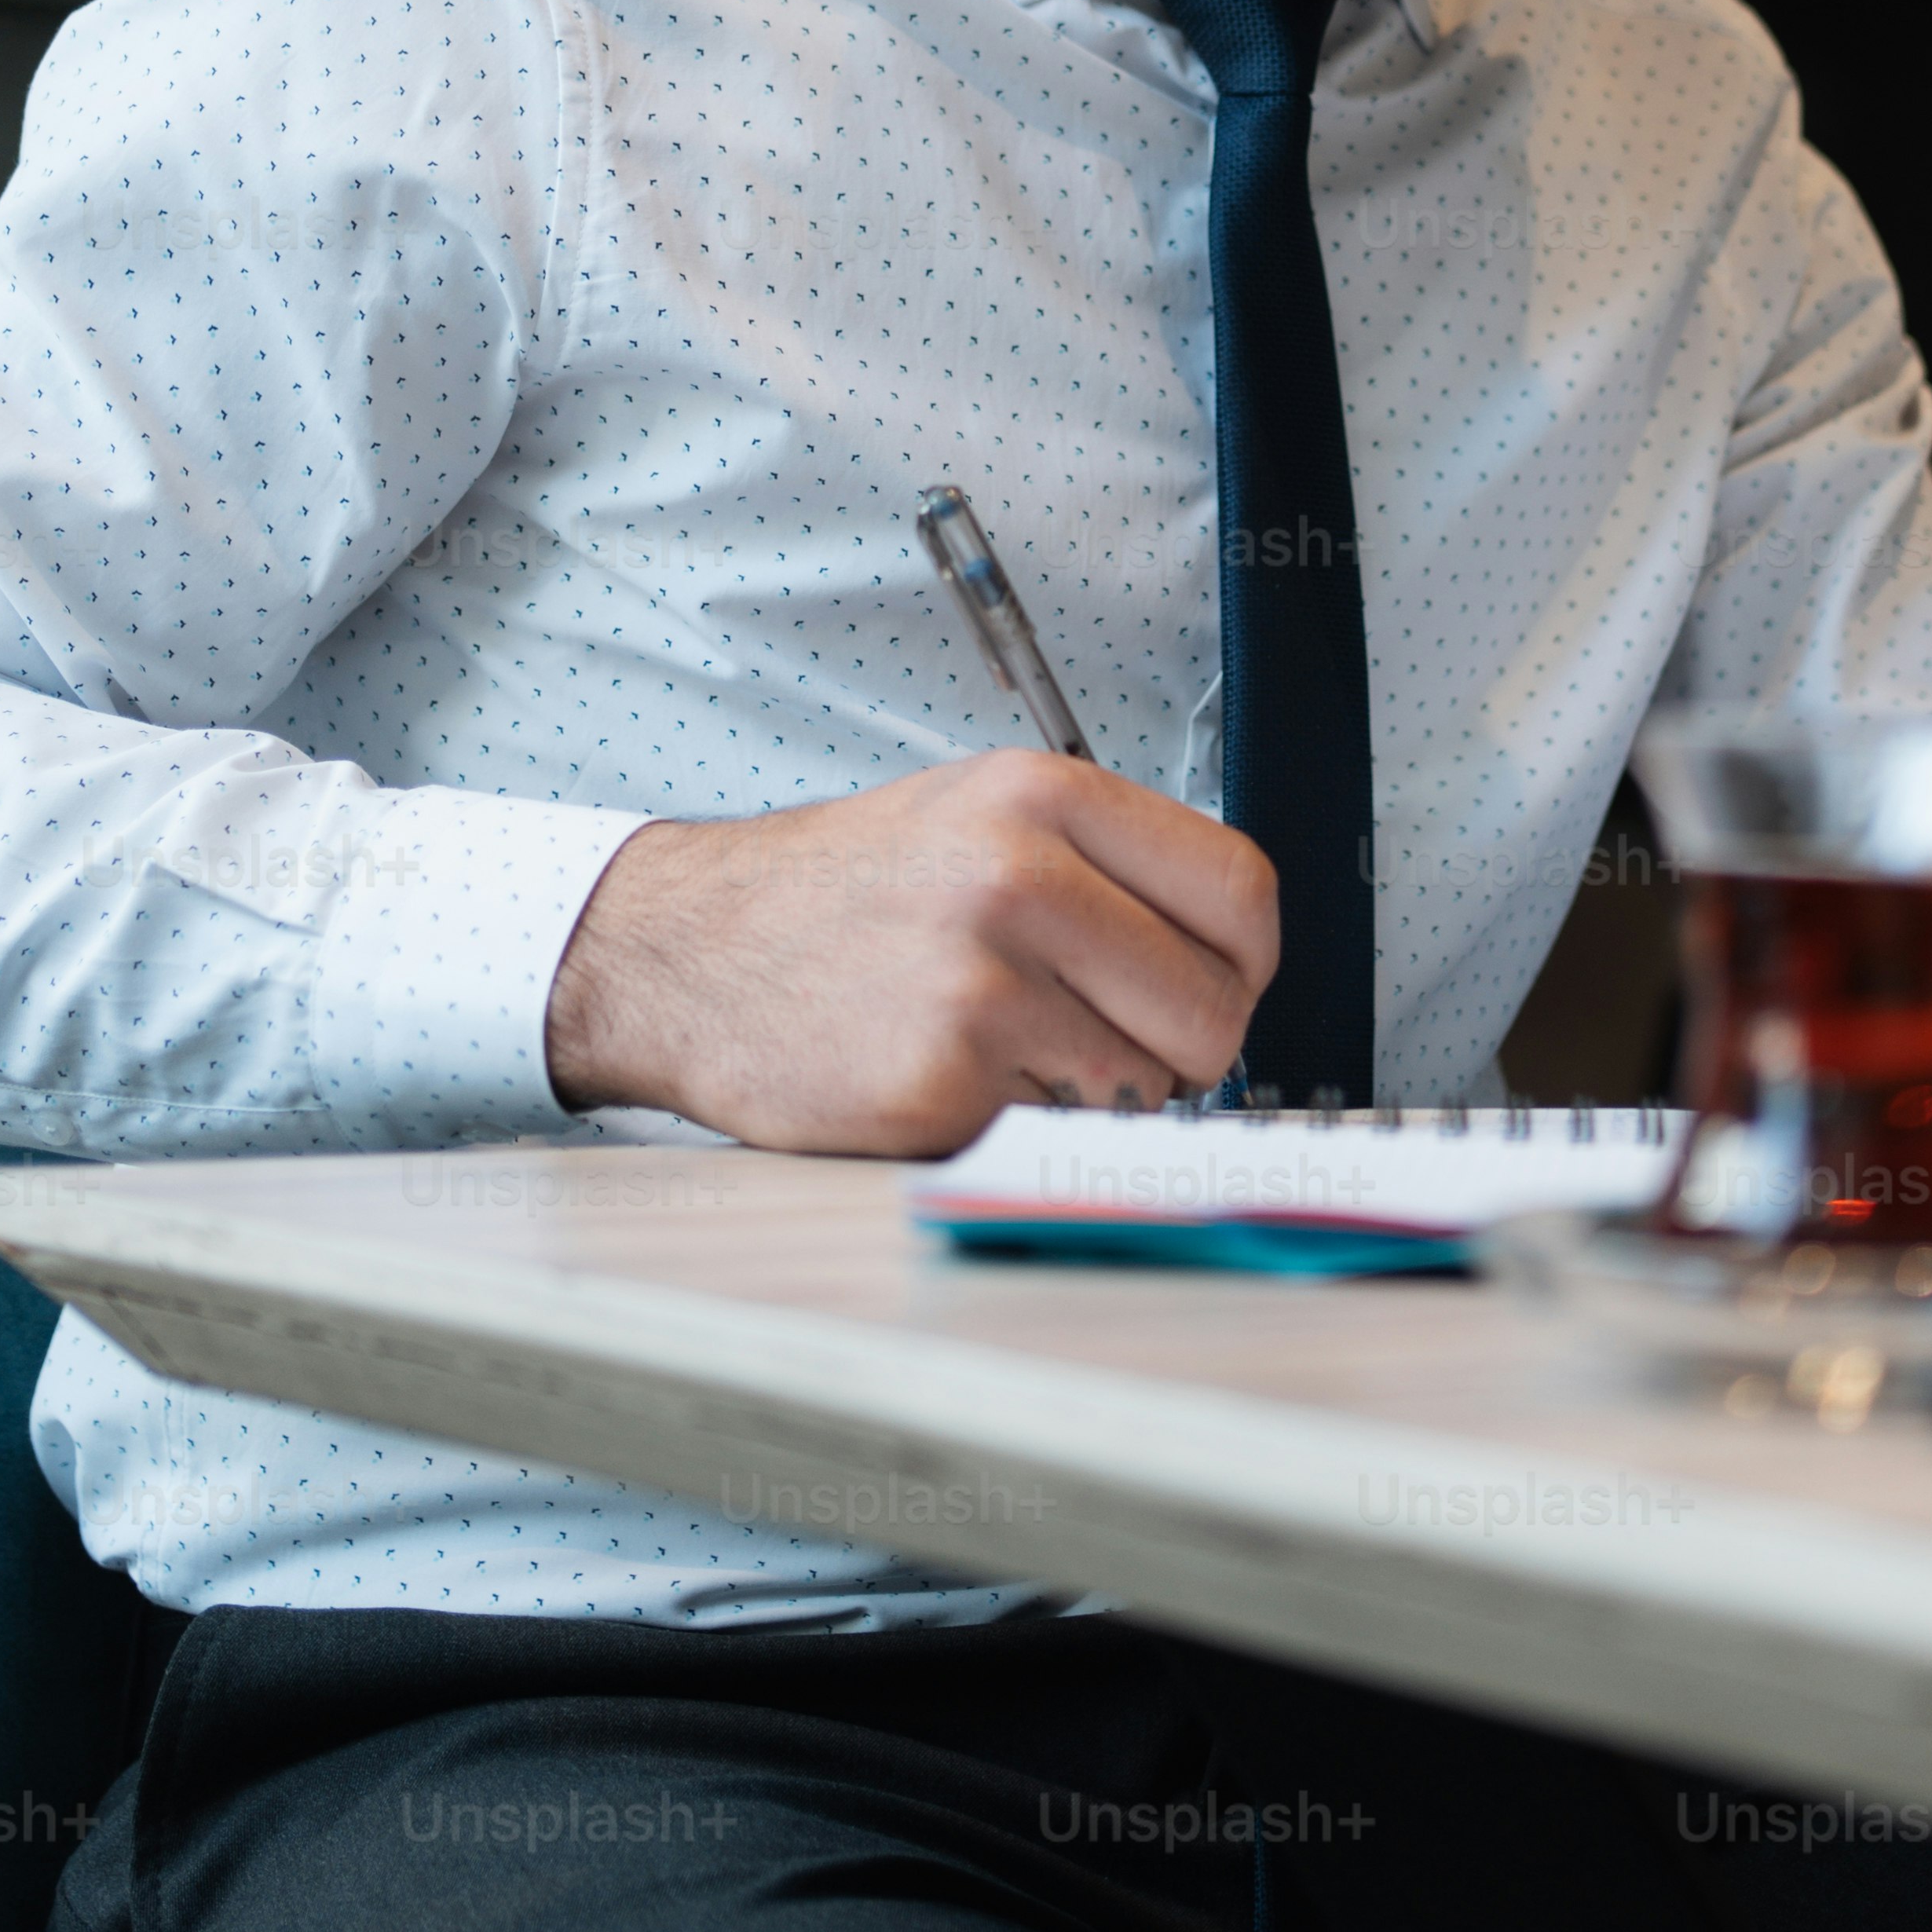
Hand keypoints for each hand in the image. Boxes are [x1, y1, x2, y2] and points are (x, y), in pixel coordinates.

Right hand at [544, 751, 1278, 1156]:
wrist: (687, 951)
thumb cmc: (843, 891)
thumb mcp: (979, 815)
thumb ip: (1104, 864)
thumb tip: (1228, 953)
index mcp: (1043, 797)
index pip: (1241, 892)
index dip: (1245, 962)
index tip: (1216, 983)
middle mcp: (1019, 879)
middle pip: (1213, 1010)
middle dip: (1181, 1050)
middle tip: (1114, 1041)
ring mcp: (979, 985)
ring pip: (1141, 1088)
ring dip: (1096, 1094)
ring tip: (1010, 1048)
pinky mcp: (939, 1083)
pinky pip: (1050, 1134)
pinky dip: (1017, 1126)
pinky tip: (950, 1078)